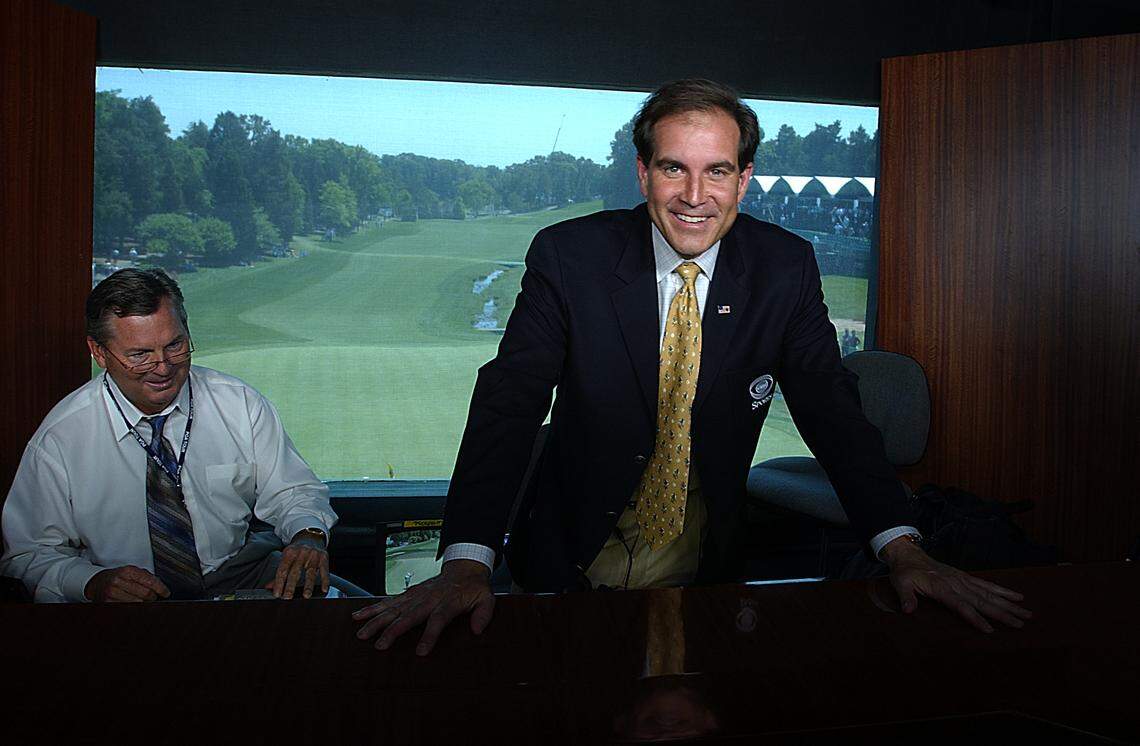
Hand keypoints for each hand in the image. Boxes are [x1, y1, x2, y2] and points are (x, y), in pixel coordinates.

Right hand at [85, 565, 170, 601]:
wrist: (96, 582)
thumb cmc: (118, 577)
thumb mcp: (131, 572)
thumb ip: (146, 576)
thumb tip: (161, 586)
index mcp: (127, 571)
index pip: (149, 581)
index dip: (161, 588)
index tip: (166, 593)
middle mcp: (119, 581)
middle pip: (145, 594)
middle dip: (153, 597)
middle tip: (153, 597)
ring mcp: (112, 593)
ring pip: (137, 603)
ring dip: (143, 603)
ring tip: (142, 600)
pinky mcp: (107, 603)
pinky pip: (127, 608)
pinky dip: (134, 608)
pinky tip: (133, 603)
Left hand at [267, 530, 328, 598]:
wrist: (311, 536)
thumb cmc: (296, 551)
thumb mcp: (286, 558)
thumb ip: (280, 573)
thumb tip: (268, 587)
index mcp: (289, 552)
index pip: (283, 569)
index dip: (279, 582)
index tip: (277, 594)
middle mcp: (301, 552)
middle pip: (295, 572)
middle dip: (290, 586)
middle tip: (287, 597)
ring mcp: (313, 554)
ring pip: (310, 572)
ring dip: (308, 585)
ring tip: (306, 596)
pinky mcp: (324, 557)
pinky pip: (324, 570)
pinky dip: (325, 581)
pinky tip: (323, 590)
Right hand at [352, 559, 493, 655]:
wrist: (464, 567)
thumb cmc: (474, 587)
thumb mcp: (487, 598)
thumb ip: (484, 614)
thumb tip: (477, 630)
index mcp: (448, 601)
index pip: (438, 619)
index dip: (429, 635)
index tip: (421, 651)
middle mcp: (429, 598)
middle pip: (409, 615)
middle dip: (393, 630)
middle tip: (379, 645)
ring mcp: (417, 595)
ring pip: (394, 608)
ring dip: (377, 620)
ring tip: (362, 633)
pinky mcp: (409, 593)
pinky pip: (389, 600)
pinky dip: (374, 607)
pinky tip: (360, 615)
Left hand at [882, 536, 1032, 632]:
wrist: (909, 554)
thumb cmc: (904, 572)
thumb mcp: (900, 583)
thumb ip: (906, 597)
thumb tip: (908, 611)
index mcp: (942, 588)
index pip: (962, 605)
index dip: (975, 618)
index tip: (989, 630)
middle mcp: (957, 584)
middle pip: (982, 601)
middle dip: (1002, 613)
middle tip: (1021, 624)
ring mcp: (963, 580)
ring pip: (989, 594)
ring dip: (1009, 604)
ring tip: (1027, 613)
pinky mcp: (966, 577)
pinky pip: (987, 585)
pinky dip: (1003, 591)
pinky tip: (1017, 597)